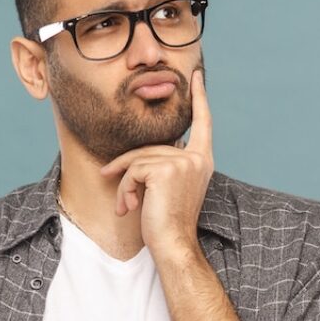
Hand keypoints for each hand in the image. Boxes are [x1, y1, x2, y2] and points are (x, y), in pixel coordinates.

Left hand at [99, 68, 213, 258]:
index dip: (199, 98)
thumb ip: (165, 165)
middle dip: (127, 168)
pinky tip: (129, 207)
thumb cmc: (168, 221)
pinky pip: (133, 170)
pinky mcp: (165, 169)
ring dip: (125, 185)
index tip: (197, 76)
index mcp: (202, 160)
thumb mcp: (170, 188)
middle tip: (116, 188)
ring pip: (138, 160)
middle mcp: (196, 158)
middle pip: (150, 147)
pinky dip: (124, 189)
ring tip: (127, 206)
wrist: (173, 244)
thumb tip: (138, 158)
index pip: (203, 123)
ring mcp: (182, 162)